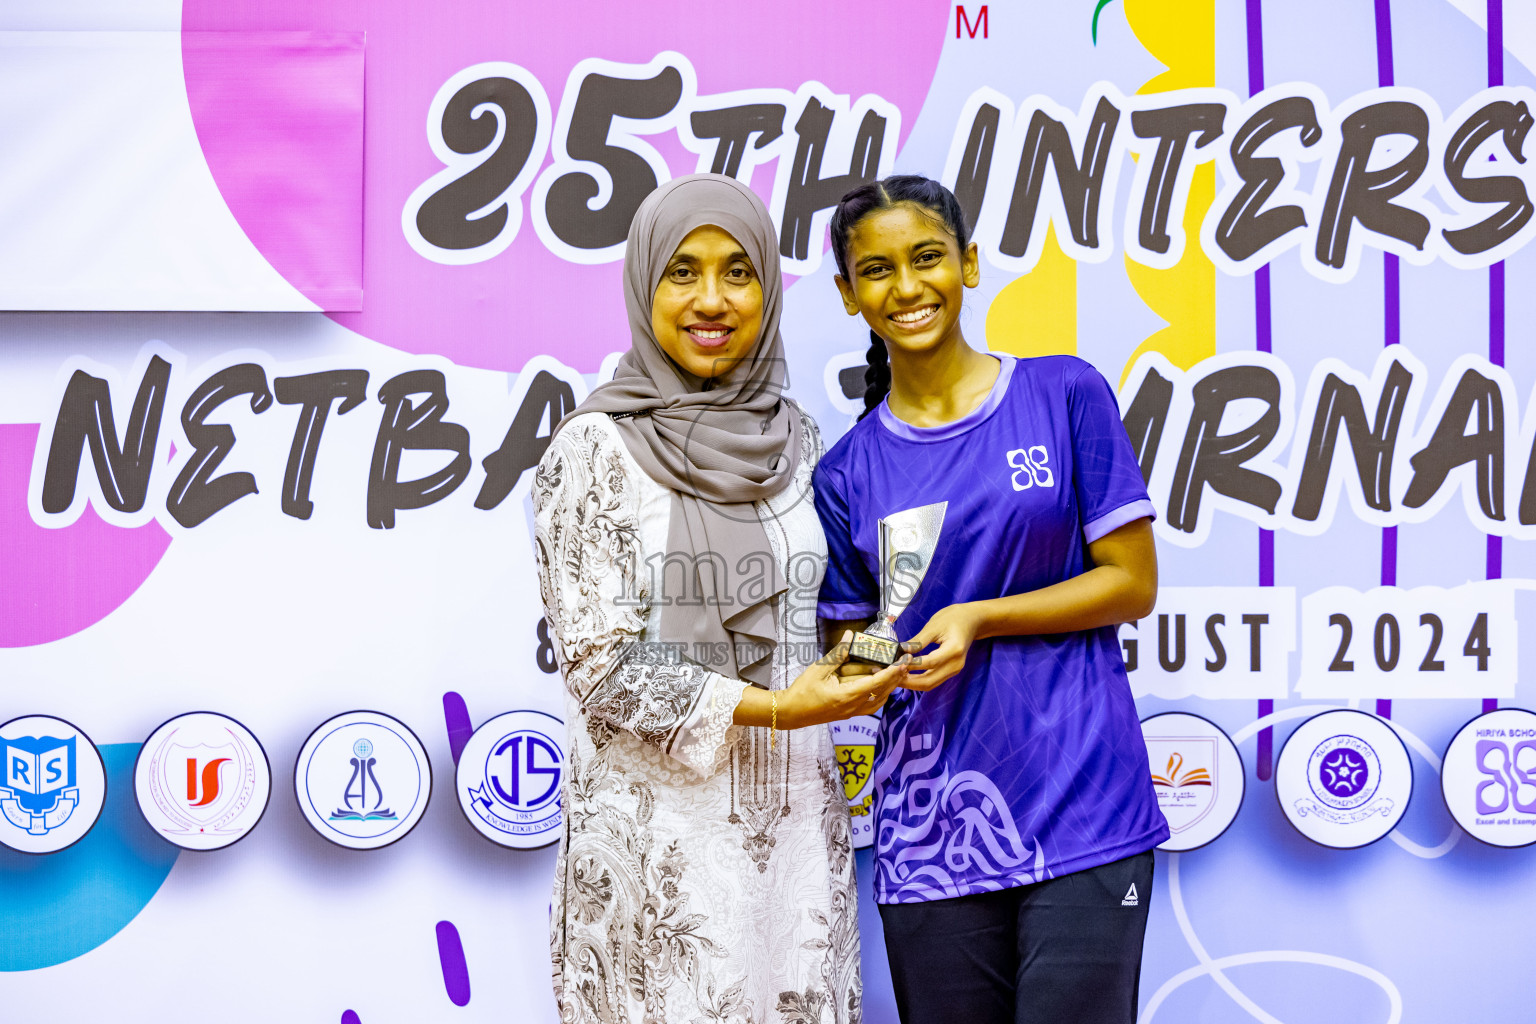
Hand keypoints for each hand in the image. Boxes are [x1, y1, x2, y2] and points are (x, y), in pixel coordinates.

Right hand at [781, 632, 909, 726]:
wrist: (791, 712)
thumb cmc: (803, 691)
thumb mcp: (819, 668)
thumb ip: (838, 653)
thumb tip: (850, 636)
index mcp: (847, 696)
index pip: (876, 682)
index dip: (892, 672)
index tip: (903, 662)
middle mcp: (853, 706)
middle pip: (882, 692)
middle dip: (895, 677)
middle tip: (906, 663)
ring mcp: (852, 712)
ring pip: (879, 701)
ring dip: (889, 687)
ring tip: (897, 674)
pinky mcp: (849, 714)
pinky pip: (871, 706)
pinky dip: (880, 696)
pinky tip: (881, 688)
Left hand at [903, 603, 982, 690]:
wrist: (971, 621)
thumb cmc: (953, 618)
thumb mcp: (934, 626)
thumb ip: (918, 641)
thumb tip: (901, 651)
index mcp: (954, 650)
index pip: (930, 662)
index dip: (911, 665)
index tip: (895, 663)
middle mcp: (956, 664)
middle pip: (929, 681)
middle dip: (909, 681)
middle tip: (891, 675)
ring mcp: (954, 670)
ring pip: (930, 684)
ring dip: (912, 683)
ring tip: (896, 677)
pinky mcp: (950, 671)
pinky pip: (933, 680)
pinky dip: (919, 680)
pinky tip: (906, 675)